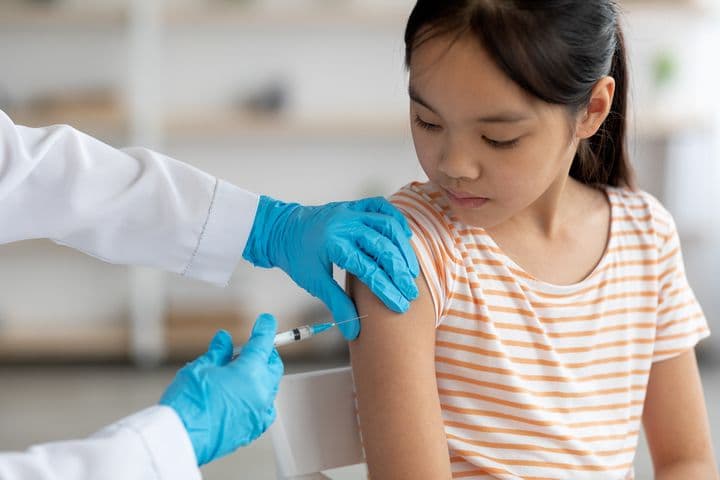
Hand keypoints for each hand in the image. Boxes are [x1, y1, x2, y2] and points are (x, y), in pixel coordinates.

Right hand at [159, 314, 282, 465]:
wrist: (180, 440)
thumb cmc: (188, 404)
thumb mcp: (200, 368)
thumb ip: (218, 352)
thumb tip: (224, 341)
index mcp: (250, 372)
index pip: (264, 343)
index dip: (265, 329)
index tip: (266, 322)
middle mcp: (261, 392)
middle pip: (272, 365)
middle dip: (263, 354)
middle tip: (245, 351)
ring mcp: (259, 412)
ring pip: (269, 386)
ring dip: (260, 376)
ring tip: (236, 375)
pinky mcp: (253, 429)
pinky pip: (264, 408)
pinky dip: (258, 398)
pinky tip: (242, 396)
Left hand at [242, 196, 419, 339]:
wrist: (282, 230)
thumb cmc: (297, 256)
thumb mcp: (314, 282)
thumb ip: (338, 304)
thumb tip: (353, 333)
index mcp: (334, 244)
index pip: (368, 270)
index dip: (387, 290)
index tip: (400, 305)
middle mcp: (345, 224)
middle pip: (383, 248)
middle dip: (400, 273)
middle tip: (410, 293)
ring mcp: (351, 211)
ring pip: (387, 226)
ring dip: (403, 249)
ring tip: (411, 272)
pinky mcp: (354, 205)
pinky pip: (381, 207)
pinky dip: (396, 220)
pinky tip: (404, 238)